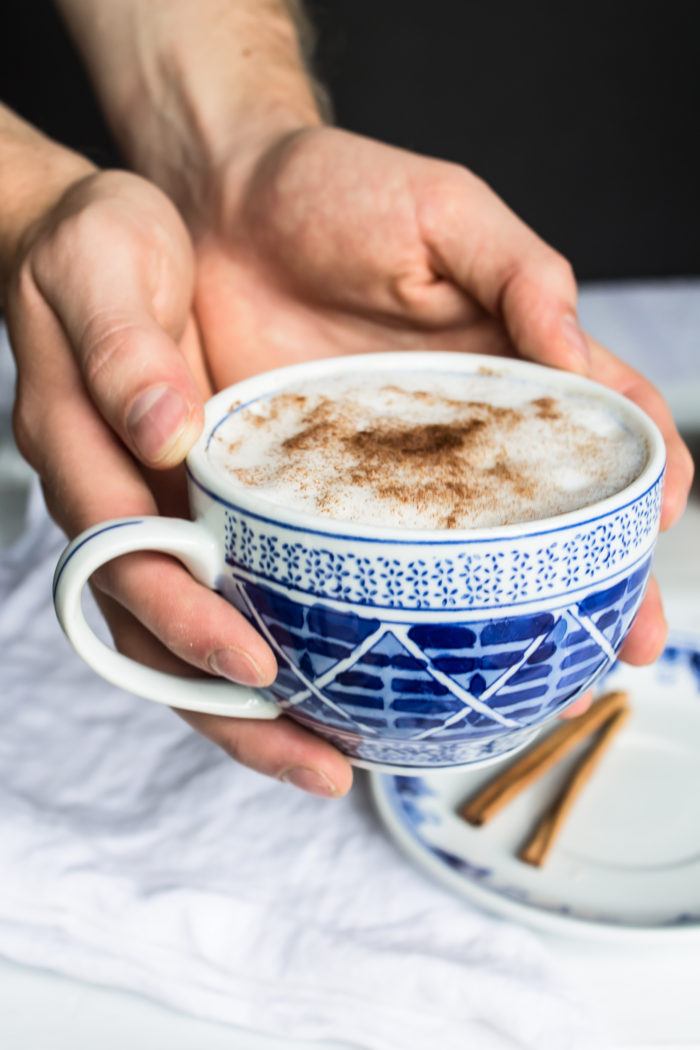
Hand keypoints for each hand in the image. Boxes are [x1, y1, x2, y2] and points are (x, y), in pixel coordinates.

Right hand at [4, 168, 283, 770]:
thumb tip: (163, 429)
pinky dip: (277, 639)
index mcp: (88, 463)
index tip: (255, 668)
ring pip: (196, 638)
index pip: (129, 571)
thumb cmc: (93, 251)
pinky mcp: (195, 508)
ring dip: (261, 703)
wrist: (93, 238)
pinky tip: (336, 664)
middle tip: (325, 768)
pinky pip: (230, 593)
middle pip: (163, 642)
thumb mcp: (101, 275)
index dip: (186, 627)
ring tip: (345, 752)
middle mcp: (119, 509)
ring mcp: (155, 517)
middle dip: (236, 713)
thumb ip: (123, 351)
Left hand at [183, 126, 692, 725]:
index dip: (649, 474)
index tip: (662, 528)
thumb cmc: (335, 192)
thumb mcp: (444, 213)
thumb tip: (577, 350)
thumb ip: (519, 272)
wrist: (215, 208)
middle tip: (626, 642)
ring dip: (515, 610)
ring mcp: (389, 462)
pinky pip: (365, 548)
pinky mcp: (315, 481)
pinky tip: (425, 643)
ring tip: (548, 677)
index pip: (607, 422)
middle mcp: (460, 425)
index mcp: (510, 359)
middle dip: (601, 577)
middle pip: (551, 511)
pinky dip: (403, 598)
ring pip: (468, 551)